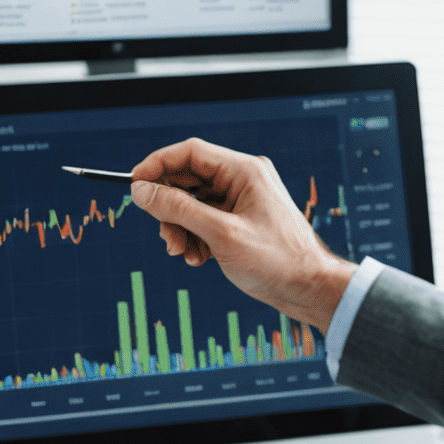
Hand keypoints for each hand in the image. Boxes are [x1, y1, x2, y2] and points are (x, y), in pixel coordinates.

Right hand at [129, 138, 353, 335]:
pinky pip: (204, 221)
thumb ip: (178, 210)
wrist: (310, 290)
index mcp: (244, 171)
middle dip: (169, 209)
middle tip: (165, 235)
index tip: (133, 185)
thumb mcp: (220, 234)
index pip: (190, 153)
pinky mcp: (239, 222)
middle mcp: (242, 180)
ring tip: (183, 253)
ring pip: (192, 204)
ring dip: (180, 228)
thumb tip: (142, 191)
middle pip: (187, 180)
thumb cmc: (277, 260)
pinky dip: (194, 238)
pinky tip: (198, 258)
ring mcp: (241, 201)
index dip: (157, 165)